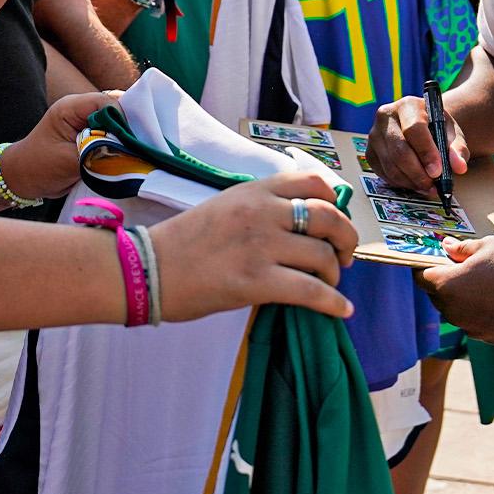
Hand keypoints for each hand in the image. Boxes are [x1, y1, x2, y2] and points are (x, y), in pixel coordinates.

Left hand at [0, 91, 120, 199]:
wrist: (23, 177)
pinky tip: (125, 156)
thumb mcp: (69, 161)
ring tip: (130, 153)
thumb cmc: (39, 167)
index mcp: (71, 107)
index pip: (106, 103)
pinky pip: (114, 133)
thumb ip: (97, 153)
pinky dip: (121, 144)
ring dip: (125, 137)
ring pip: (118, 122)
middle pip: (116, 109)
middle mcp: (81, 109)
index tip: (128, 143)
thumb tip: (127, 152)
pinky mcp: (92, 133)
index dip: (121, 120)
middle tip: (134, 149)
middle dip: (127, 128)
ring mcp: (88, 120)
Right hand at [150, 172, 357, 321]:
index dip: (335, 202)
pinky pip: (311, 291)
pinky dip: (333, 302)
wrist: (147, 269)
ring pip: (323, 255)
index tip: (335, 222)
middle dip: (346, 238)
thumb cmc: (184, 241)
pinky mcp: (255, 281)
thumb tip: (303, 224)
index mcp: (255, 190)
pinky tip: (341, 310)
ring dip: (335, 273)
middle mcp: (262, 211)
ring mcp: (260, 246)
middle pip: (328, 217)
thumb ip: (262, 207)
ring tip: (331, 284)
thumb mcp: (226, 205)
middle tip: (345, 256)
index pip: (314, 182)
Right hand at [366, 95, 469, 193]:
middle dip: (418, 173)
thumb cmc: (436, 128)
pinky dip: (401, 183)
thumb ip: (458, 149)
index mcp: (408, 105)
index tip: (437, 172)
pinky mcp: (370, 152)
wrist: (420, 127)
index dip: (426, 152)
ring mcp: (374, 135)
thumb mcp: (451, 133)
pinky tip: (415, 183)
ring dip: (411, 181)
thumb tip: (459, 166)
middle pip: (399, 150)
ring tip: (428, 187)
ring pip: (391, 165)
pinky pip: (384, 173)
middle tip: (434, 186)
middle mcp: (386, 117)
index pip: (414, 129)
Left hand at [415, 235, 493, 342]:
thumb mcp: (488, 246)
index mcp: (448, 285)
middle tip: (461, 268)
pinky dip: (477, 313)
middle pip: (437, 297)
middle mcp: (454, 311)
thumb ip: (462, 249)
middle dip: (444, 283)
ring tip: (483, 284)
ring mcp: (471, 327)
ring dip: (460, 299)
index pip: (422, 278)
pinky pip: (473, 323)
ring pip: (455, 312)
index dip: (427, 267)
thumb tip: (446, 246)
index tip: (436, 261)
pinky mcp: (488, 338)